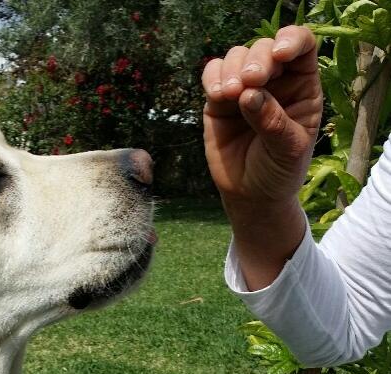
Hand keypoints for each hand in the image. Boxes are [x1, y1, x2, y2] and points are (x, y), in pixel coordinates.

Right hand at [202, 26, 323, 202]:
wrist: (251, 195)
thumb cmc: (279, 171)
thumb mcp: (287, 149)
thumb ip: (272, 121)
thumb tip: (250, 94)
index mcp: (302, 86)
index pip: (301, 47)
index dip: (291, 39)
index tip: (279, 53)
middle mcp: (274, 81)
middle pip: (264, 48)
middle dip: (256, 60)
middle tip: (250, 82)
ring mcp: (244, 89)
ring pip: (236, 57)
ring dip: (231, 69)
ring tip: (229, 95)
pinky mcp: (218, 102)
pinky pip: (212, 75)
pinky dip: (212, 78)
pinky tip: (216, 95)